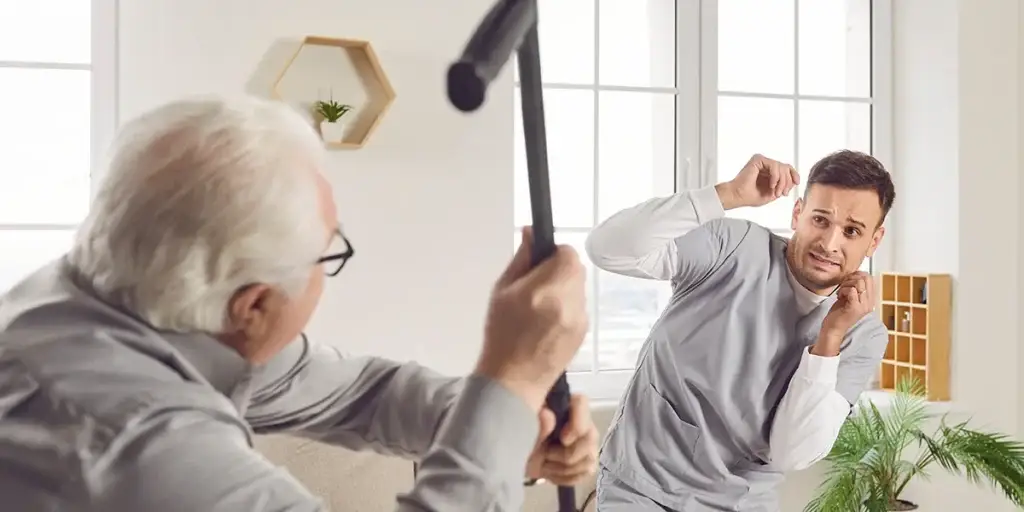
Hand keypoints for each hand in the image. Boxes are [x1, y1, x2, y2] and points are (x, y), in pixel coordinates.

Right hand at [475, 227, 588, 410]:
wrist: (513, 380)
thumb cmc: (500, 335)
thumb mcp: (502, 291)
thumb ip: (521, 259)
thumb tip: (531, 233)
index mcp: (546, 290)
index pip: (567, 254)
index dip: (555, 253)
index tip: (541, 261)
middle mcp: (568, 303)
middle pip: (576, 270)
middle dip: (560, 270)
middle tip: (538, 283)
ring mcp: (579, 319)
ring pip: (579, 288)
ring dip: (564, 288)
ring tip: (540, 306)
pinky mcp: (583, 332)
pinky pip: (579, 306)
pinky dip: (567, 306)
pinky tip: (547, 321)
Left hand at [526, 394, 598, 485]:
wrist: (513, 457)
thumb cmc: (517, 434)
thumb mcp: (520, 426)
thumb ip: (534, 420)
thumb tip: (546, 414)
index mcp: (561, 403)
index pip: (581, 403)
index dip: (577, 423)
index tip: (563, 439)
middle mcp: (578, 419)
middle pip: (590, 436)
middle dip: (567, 454)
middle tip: (546, 455)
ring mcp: (585, 441)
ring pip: (588, 458)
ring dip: (563, 468)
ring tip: (545, 464)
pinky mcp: (585, 461)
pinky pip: (585, 472)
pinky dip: (565, 477)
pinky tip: (552, 471)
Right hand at [718, 154, 798, 208]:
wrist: (738, 196)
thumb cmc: (750, 196)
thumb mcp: (773, 193)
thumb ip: (783, 186)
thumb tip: (794, 181)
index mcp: (768, 172)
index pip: (786, 168)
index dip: (793, 175)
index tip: (796, 183)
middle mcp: (765, 165)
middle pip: (786, 168)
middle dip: (786, 182)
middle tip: (781, 193)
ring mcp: (762, 162)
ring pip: (782, 167)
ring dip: (781, 181)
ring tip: (775, 191)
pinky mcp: (758, 160)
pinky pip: (774, 165)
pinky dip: (775, 176)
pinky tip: (771, 184)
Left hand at [820, 271, 874, 339]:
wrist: (833, 329)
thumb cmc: (839, 313)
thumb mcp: (849, 298)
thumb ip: (855, 287)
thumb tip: (855, 274)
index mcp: (870, 300)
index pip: (870, 278)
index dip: (857, 275)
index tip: (847, 281)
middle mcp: (869, 303)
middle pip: (866, 278)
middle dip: (851, 278)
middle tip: (843, 287)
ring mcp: (863, 306)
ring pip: (858, 283)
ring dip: (846, 285)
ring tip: (841, 293)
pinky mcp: (855, 308)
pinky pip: (852, 290)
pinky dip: (843, 290)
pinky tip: (839, 297)